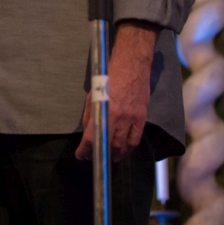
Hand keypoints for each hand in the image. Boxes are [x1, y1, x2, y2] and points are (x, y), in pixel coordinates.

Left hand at [76, 21, 157, 161]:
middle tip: (96, 157)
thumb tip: (88, 131)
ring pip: (124, 145)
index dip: (85, 149)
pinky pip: (136, 138)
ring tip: (111, 158)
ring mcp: (131, 119)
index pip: (92, 137)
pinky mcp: (142, 117)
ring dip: (116, 154)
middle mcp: (118, 117)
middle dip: (101, 154)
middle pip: (109, 144)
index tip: (81, 155)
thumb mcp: (92, 95)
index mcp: (103, 111)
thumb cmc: (108, 78)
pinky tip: (124, 150)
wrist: (131, 67)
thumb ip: (90, 115)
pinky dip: (129, 147)